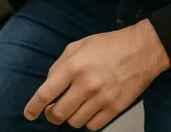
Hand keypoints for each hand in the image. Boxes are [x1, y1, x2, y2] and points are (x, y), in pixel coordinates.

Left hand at [23, 20, 169, 129]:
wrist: (142, 50)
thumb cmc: (109, 46)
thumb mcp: (78, 46)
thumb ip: (60, 65)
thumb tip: (49, 85)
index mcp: (74, 66)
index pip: (46, 93)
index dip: (33, 107)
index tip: (29, 114)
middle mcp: (87, 84)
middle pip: (59, 113)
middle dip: (51, 115)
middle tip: (52, 111)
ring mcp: (102, 98)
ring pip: (75, 122)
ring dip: (70, 117)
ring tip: (74, 106)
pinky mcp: (116, 108)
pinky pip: (93, 126)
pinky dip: (87, 121)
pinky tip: (89, 109)